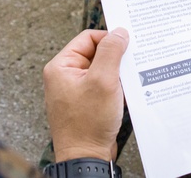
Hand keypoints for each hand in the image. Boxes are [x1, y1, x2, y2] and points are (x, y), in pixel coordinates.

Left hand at [43, 28, 128, 162]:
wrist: (85, 158)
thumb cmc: (88, 124)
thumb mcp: (104, 81)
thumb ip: (111, 52)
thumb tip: (119, 32)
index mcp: (61, 66)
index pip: (89, 38)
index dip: (109, 39)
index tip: (127, 45)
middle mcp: (65, 76)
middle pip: (96, 53)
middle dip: (115, 58)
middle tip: (130, 64)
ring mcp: (75, 90)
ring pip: (102, 69)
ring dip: (116, 74)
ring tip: (127, 82)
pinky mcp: (85, 103)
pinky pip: (102, 85)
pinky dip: (115, 87)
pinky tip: (125, 93)